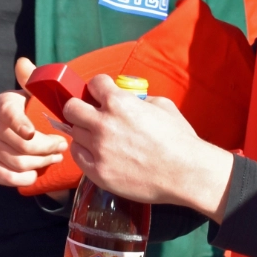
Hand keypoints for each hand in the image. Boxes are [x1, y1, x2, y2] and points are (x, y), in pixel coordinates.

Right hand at [0, 59, 69, 186]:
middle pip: (20, 144)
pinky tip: (35, 173)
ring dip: (40, 163)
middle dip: (46, 149)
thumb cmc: (35, 110)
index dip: (19, 124)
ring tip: (54, 158)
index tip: (32, 133)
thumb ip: (33, 78)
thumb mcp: (37, 93)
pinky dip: (23, 178)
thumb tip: (23, 63)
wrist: (23, 130)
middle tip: (62, 147)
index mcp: (3, 103)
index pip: (8, 113)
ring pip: (16, 162)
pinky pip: (5, 177)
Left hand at [61, 76, 235, 218]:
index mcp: (119, 102)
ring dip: (84, 131)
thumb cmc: (179, 140)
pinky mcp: (98, 171)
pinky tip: (96, 152)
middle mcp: (104, 123)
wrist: (185, 173)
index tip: (101, 94)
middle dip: (79, 107)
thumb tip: (129, 99)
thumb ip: (139, 99)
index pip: (93, 83)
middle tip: (88, 114)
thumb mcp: (162, 105)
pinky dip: (84, 152)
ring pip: (73, 133)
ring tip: (97, 137)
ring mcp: (99, 149)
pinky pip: (78, 155)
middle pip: (71, 108)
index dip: (98, 88)